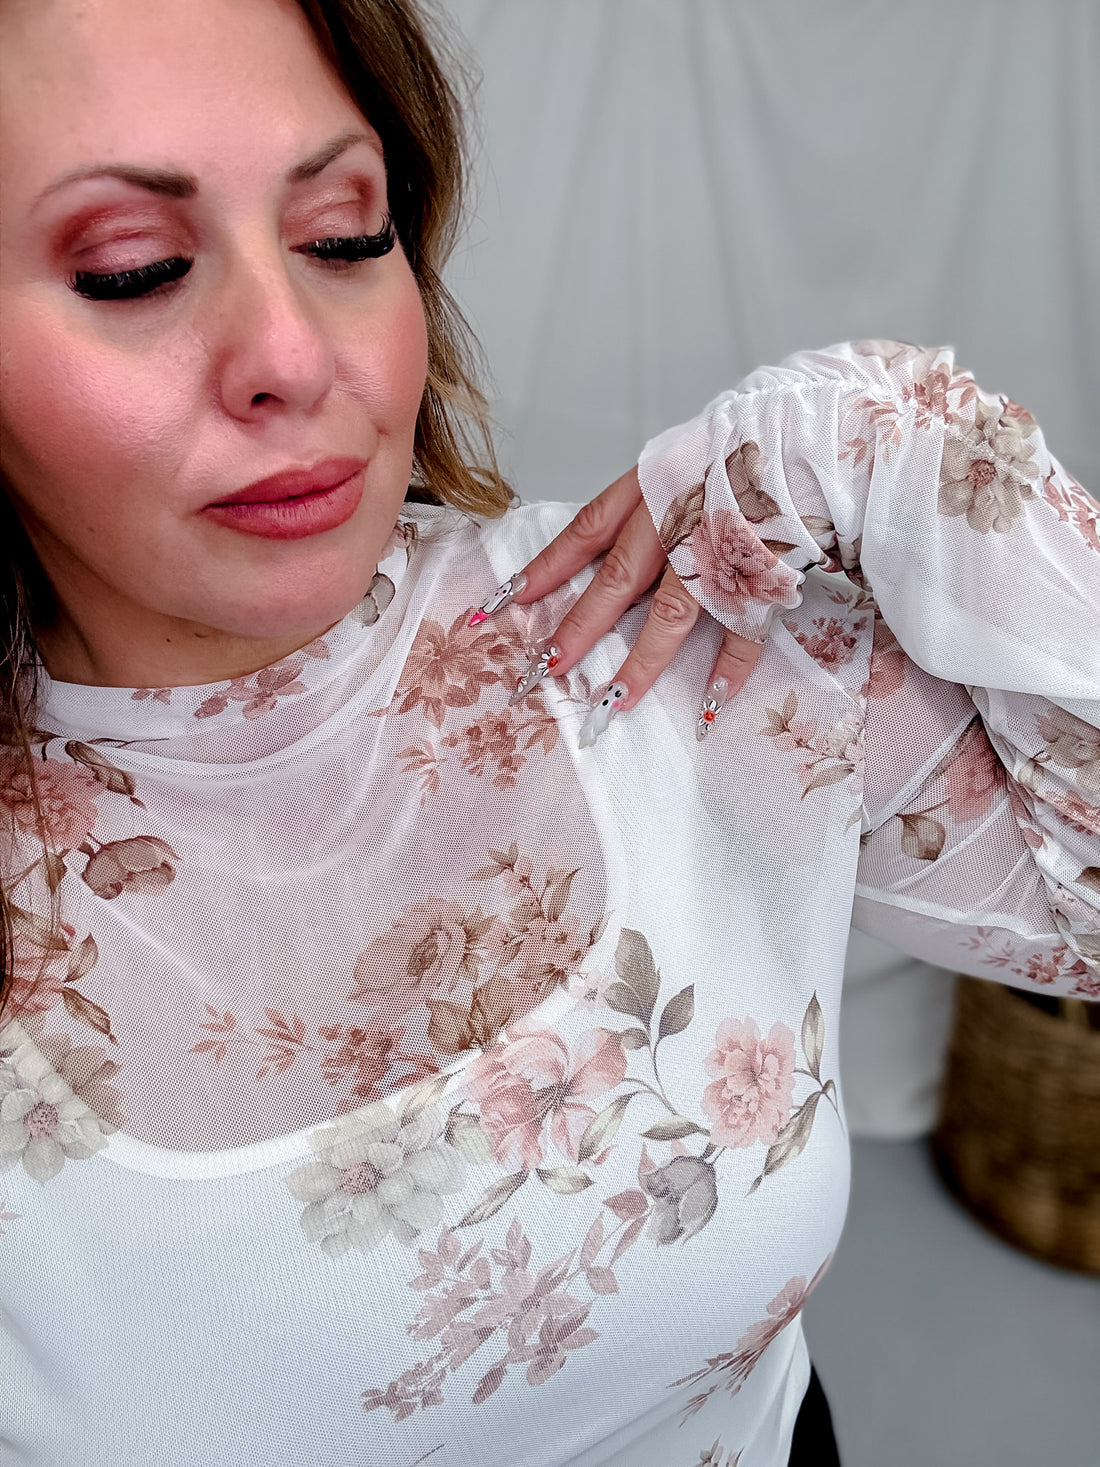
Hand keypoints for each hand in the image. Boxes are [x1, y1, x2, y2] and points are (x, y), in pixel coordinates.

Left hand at [471, 468, 763, 740]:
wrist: (809, 438)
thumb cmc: (740, 451)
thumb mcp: (678, 462)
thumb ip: (645, 504)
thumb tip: (612, 555)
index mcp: (651, 487)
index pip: (584, 532)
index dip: (544, 568)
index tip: (507, 602)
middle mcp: (678, 519)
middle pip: (618, 581)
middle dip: (580, 628)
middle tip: (547, 666)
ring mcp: (719, 551)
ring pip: (674, 614)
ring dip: (642, 662)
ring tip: (614, 700)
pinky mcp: (762, 575)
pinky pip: (744, 630)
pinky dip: (730, 668)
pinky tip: (711, 702)